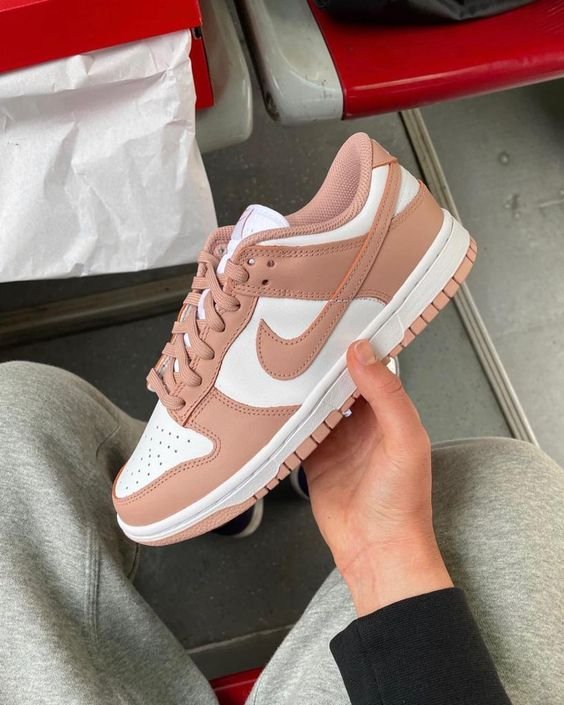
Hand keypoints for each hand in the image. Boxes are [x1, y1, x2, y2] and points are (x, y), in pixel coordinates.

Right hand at [304, 339, 452, 615]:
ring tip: (277, 360)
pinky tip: (269, 402)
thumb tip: (361, 352)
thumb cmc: (402, 500)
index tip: (334, 321)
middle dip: (320, 364)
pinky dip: (284, 419)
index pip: (370, 369)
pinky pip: (295, 431)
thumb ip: (386, 396)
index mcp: (388, 412)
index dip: (355, 346)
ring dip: (300, 388)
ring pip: (314, 404)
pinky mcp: (313, 459)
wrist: (377, 551)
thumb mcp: (405, 441)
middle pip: (337, 383)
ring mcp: (335, 441)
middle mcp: (361, 423)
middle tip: (295, 335)